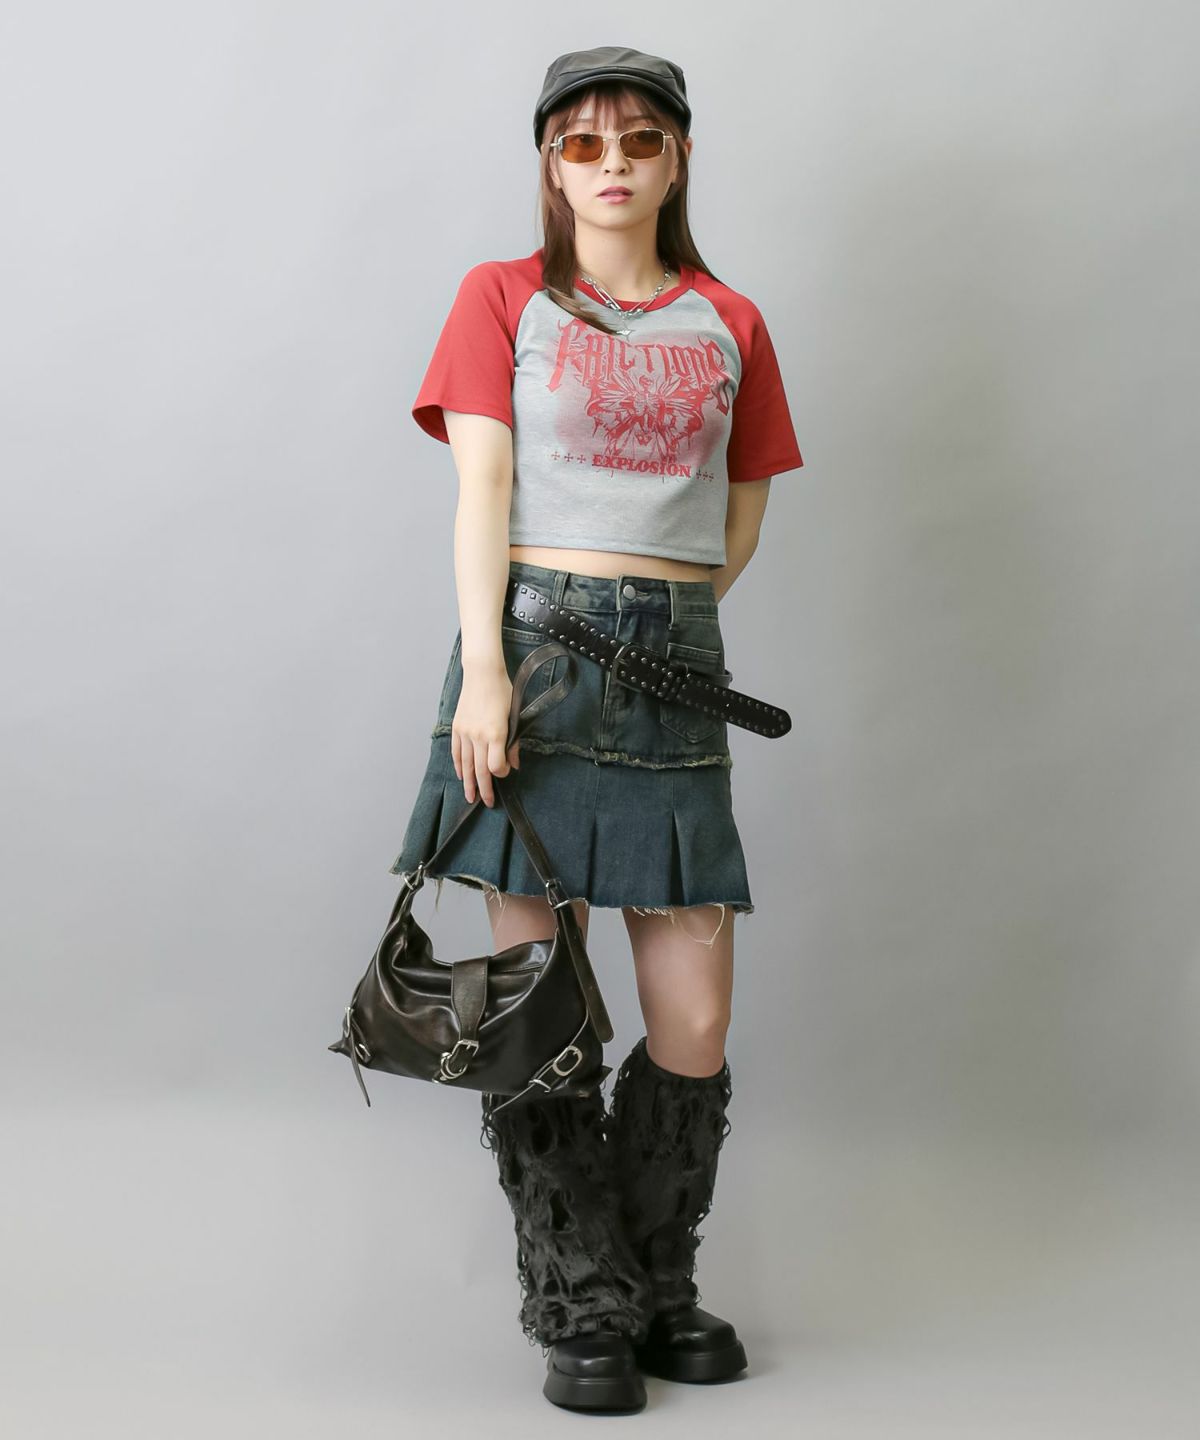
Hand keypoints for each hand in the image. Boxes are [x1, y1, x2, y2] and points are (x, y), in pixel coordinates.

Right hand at [450, 659, 520, 806]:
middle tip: (487, 803)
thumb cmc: (503, 692)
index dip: (501, 773)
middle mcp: (478, 736)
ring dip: (468, 783)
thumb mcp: (514, 716)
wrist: (482, 675)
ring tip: (470, 797)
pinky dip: (459, 766)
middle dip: (484, 789)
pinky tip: (461, 775)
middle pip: (480, 770)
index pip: (495, 765)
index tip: (505, 772)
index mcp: (495, 733)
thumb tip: (514, 765)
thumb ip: (513, 743)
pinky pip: (456, 752)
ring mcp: (465, 732)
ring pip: (466, 764)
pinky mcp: (457, 728)